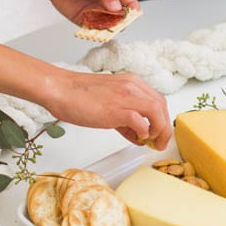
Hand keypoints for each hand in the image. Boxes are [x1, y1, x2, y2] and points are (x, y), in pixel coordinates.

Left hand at [40, 0, 139, 24]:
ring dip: (107, 30)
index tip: (129, 16)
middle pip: (121, 19)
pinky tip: (93, 31)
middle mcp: (108, 3)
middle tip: (115, 24)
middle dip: (120, 23)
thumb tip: (116, 8)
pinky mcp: (84, 20)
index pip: (131, 4)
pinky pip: (92, 30)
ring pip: (108, 26)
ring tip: (103, 29)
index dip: (132, 12)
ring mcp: (96, 13)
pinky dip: (94, 33)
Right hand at [44, 69, 171, 149]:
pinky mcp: (116, 109)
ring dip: (159, 130)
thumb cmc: (80, 96)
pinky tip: (137, 137)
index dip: (162, 119)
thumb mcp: (109, 104)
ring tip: (152, 142)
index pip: (158, 100)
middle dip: (165, 128)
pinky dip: (144, 131)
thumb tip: (139, 135)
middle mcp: (132, 86)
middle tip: (161, 143)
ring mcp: (125, 96)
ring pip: (157, 111)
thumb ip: (126, 119)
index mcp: (132, 83)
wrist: (60, 90)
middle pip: (162, 106)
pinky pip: (140, 121)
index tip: (159, 134)